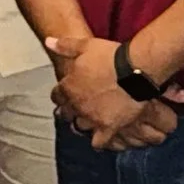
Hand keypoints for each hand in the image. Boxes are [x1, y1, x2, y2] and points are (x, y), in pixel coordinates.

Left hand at [44, 35, 183, 151]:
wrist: (134, 69)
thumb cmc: (110, 56)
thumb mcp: (85, 45)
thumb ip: (65, 46)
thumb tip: (48, 41)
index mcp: (68, 86)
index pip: (56, 96)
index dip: (61, 95)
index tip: (64, 95)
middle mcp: (76, 104)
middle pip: (66, 113)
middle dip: (69, 111)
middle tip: (76, 110)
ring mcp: (91, 117)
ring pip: (80, 127)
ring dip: (83, 125)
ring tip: (89, 123)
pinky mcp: (108, 127)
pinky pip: (99, 142)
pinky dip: (100, 142)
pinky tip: (102, 139)